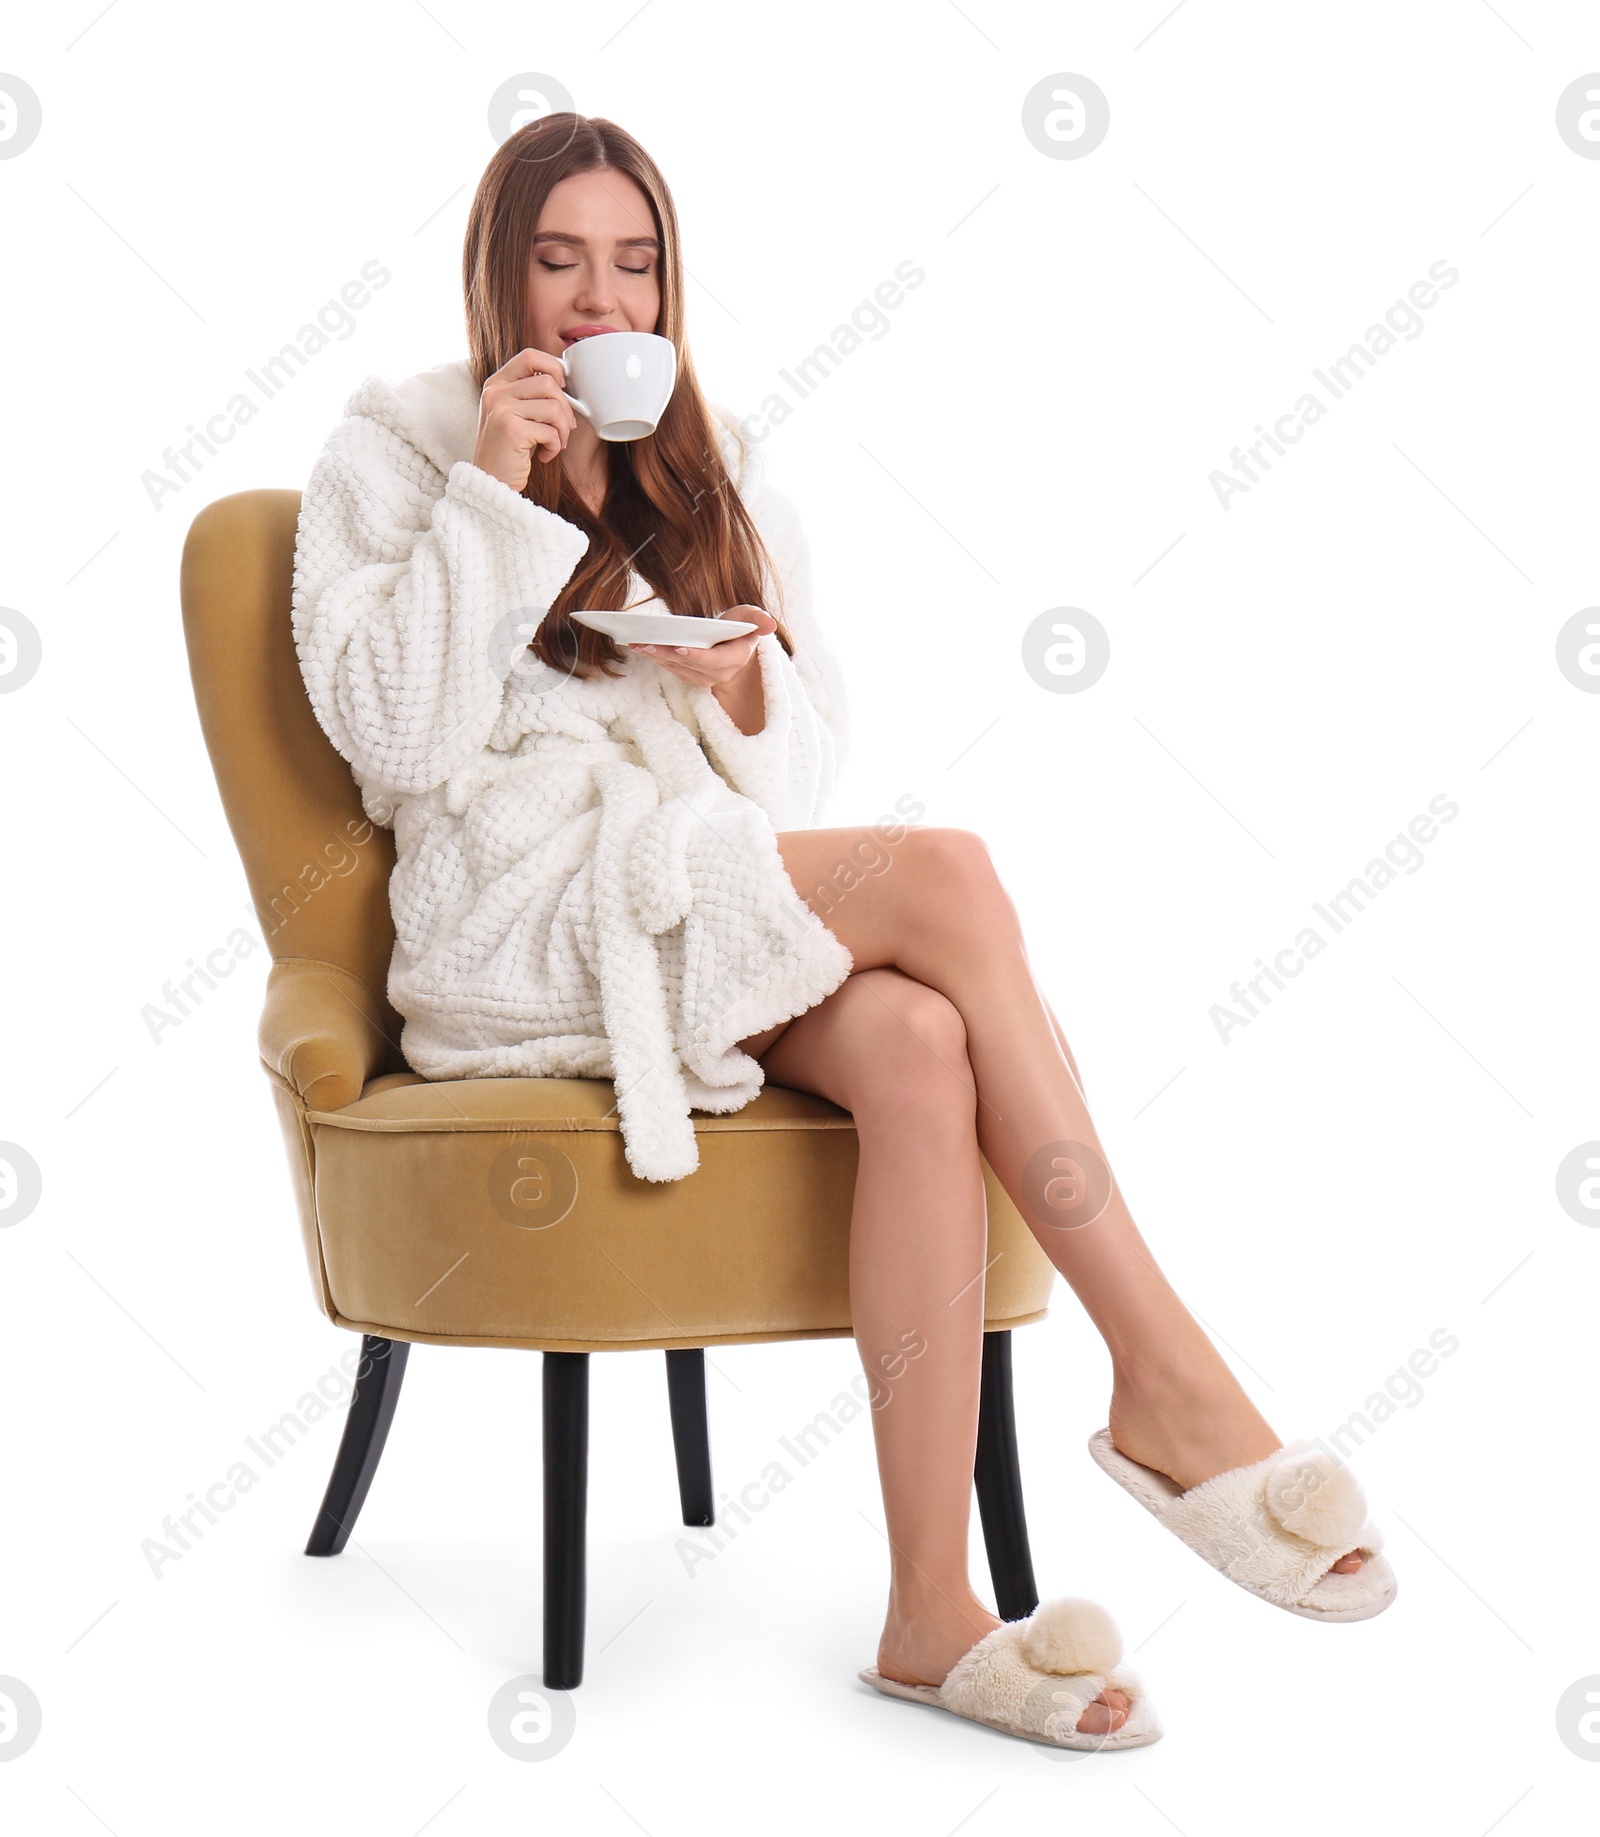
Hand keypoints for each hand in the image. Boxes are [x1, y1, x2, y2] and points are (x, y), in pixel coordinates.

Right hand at [471, 347, 577, 491]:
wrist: (491, 484)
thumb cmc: (510, 450)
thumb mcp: (516, 415)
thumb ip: (532, 395)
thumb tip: (567, 381)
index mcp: (496, 384)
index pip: (530, 356)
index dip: (554, 367)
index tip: (562, 388)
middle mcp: (496, 393)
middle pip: (548, 382)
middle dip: (566, 408)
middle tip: (565, 428)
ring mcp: (501, 410)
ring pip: (554, 406)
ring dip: (563, 430)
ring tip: (555, 444)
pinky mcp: (511, 430)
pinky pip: (550, 431)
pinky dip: (555, 446)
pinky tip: (545, 456)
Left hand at [627, 606, 774, 688]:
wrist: (735, 646)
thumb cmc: (741, 628)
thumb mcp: (752, 617)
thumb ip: (759, 619)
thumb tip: (770, 624)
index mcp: (736, 658)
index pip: (715, 661)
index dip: (697, 656)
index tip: (680, 647)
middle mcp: (720, 674)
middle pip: (690, 665)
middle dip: (667, 654)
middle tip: (646, 643)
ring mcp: (704, 678)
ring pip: (677, 668)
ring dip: (656, 657)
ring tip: (637, 644)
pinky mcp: (690, 677)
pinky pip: (671, 669)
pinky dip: (656, 658)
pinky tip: (640, 647)